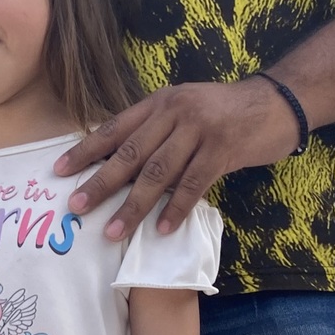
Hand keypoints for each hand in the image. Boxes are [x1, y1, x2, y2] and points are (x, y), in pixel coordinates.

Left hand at [54, 79, 300, 240]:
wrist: (276, 102)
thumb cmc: (225, 113)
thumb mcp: (184, 110)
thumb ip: (155, 131)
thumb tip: (119, 165)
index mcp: (159, 103)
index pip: (114, 128)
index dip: (85, 151)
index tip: (59, 171)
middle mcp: (174, 112)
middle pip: (129, 154)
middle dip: (100, 183)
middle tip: (77, 207)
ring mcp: (198, 130)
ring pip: (157, 174)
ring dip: (133, 206)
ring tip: (113, 231)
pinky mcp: (222, 149)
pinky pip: (193, 184)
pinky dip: (175, 209)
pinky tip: (161, 229)